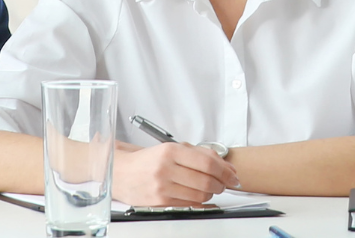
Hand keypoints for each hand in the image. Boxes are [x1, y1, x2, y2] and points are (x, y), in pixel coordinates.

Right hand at [112, 142, 236, 206]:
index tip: (233, 175)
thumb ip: (200, 154)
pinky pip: (189, 204)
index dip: (225, 170)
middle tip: (224, 183)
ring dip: (211, 193)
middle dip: (221, 184)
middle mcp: (165, 169)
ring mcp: (162, 187)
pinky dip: (199, 200)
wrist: (121, 173)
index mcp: (170, 151)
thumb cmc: (148, 160)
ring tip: (210, 188)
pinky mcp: (159, 202)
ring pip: (200, 195)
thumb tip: (226, 166)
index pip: (207, 162)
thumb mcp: (172, 149)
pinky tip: (197, 194)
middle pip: (206, 181)